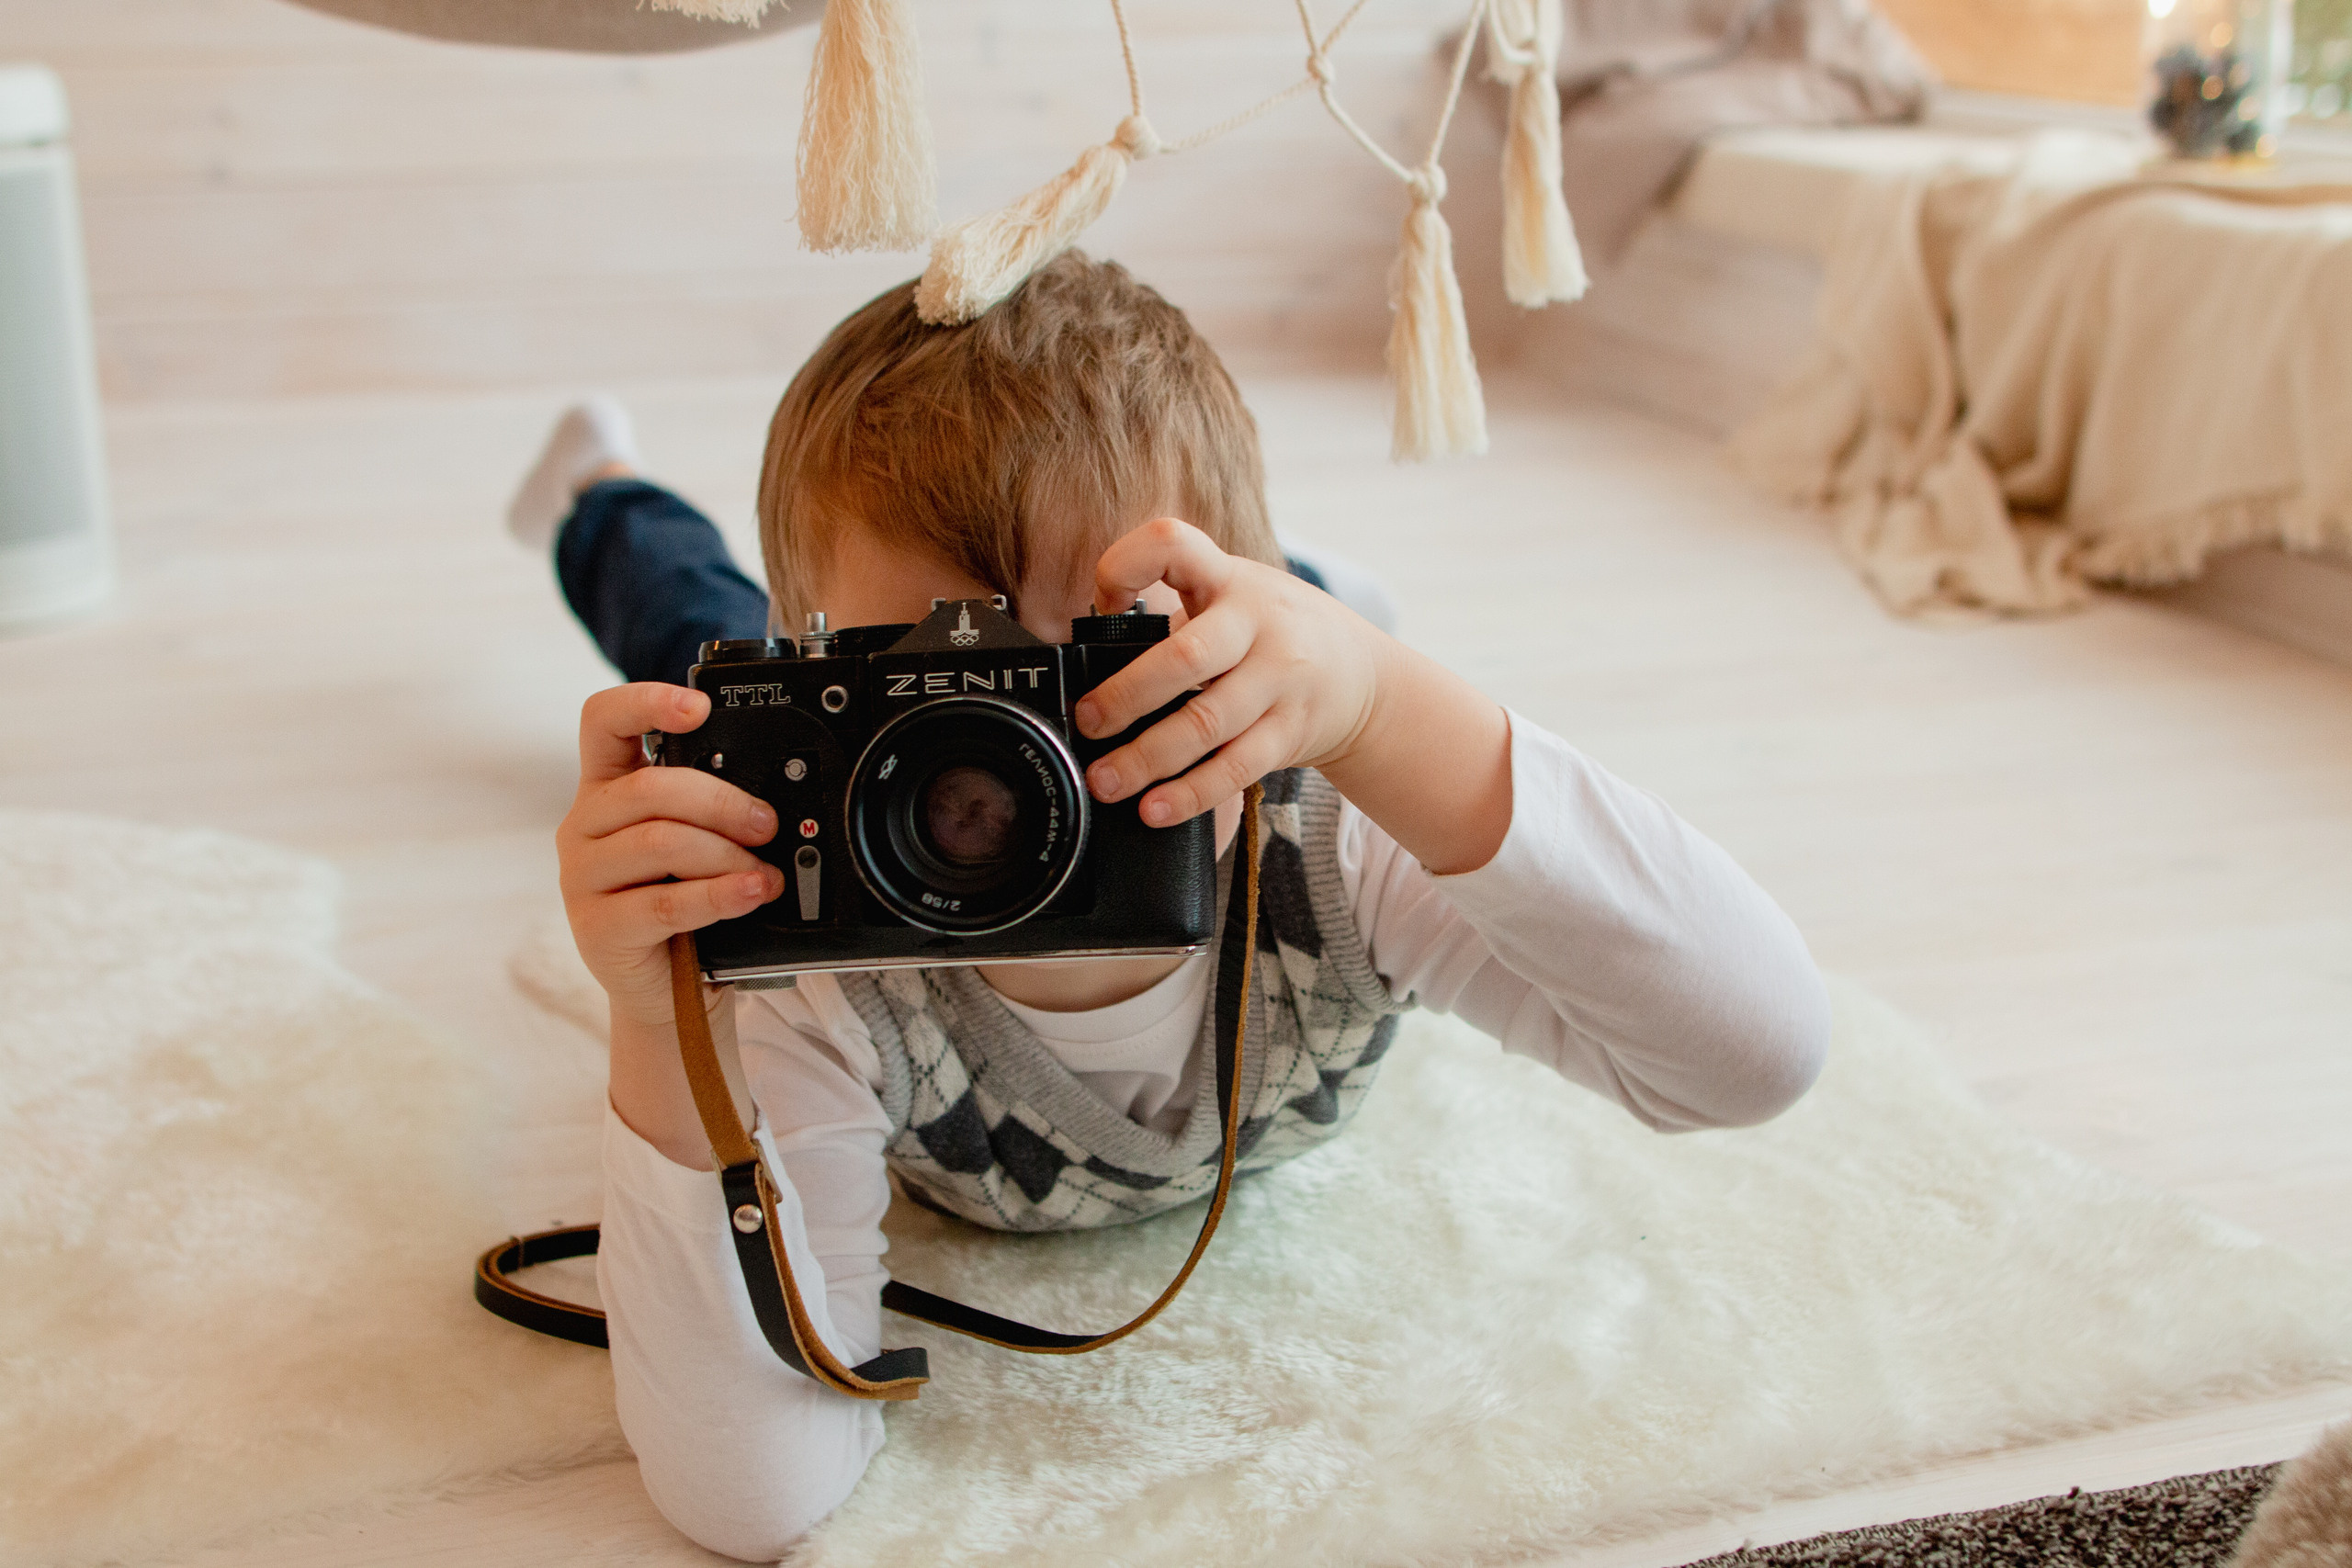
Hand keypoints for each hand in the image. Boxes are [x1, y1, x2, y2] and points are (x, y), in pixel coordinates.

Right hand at [557, 682, 783, 1029]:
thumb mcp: (693, 845)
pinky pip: (665, 901)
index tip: (699, 706)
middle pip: (648, 788)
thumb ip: (707, 811)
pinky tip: (747, 893)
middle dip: (721, 801)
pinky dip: (717, 894)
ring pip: (658, 842)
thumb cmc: (683, 908)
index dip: (647, 701)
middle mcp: (584, 826)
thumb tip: (767, 798)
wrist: (665, 992)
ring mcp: (582, 878)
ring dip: (725, 853)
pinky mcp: (597, 928)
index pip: (603, 721)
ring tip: (765, 873)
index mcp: (607, 789)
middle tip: (766, 824)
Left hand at [1072, 519, 1388, 826]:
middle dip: (1126, 695)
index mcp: (1230, 579)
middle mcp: (1259, 622)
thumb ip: (1175, 618)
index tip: (1102, 605)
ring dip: (1147, 758)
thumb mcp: (1235, 600)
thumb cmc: (1276, 637)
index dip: (1125, 566)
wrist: (1366, 680)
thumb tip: (1089, 663)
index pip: (1173, 544)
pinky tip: (1156, 809)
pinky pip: (1235, 767)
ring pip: (1206, 723)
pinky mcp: (1291, 731)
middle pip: (1185, 656)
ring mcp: (1281, 678)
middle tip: (1088, 723)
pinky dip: (1191, 794)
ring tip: (1106, 782)